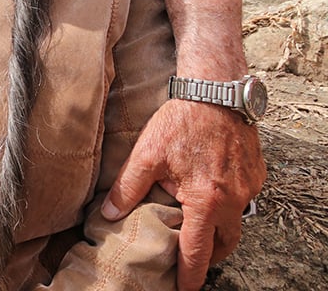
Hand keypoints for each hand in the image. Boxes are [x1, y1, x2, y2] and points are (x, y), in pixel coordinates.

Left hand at [102, 100, 264, 290]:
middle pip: (223, 244)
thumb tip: (109, 214)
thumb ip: (127, 187)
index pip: (197, 251)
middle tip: (189, 262)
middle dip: (207, 257)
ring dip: (219, 234)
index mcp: (206, 201)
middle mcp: (233, 200)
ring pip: (236, 225)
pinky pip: (243, 202)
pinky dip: (227, 208)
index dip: (189, 275)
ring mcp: (248, 188)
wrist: (216, 92)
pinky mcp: (255, 175)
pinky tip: (210, 199)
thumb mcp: (146, 154)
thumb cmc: (181, 121)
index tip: (183, 290)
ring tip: (198, 235)